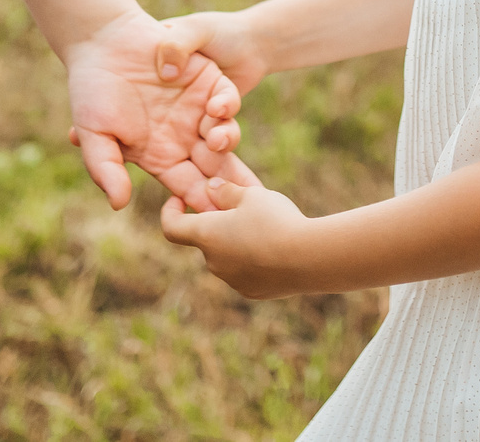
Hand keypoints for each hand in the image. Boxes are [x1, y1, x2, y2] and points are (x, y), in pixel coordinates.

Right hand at [62, 8, 251, 211]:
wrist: (101, 40)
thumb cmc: (91, 91)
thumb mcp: (94, 133)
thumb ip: (105, 169)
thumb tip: (119, 205)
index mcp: (160, 156)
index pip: (189, 187)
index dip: (204, 203)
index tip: (218, 219)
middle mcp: (184, 136)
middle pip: (217, 167)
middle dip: (235, 183)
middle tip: (251, 196)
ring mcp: (198, 108)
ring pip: (226, 133)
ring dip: (227, 141)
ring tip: (216, 140)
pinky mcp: (207, 80)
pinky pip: (226, 98)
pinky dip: (226, 105)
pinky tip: (215, 108)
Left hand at [160, 171, 317, 297]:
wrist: (309, 259)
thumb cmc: (276, 220)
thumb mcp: (252, 195)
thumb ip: (226, 191)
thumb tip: (210, 188)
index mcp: (207, 235)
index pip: (172, 227)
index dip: (170, 212)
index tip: (178, 200)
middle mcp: (213, 262)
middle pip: (207, 240)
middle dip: (219, 224)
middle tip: (245, 207)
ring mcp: (232, 280)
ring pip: (228, 256)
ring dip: (238, 241)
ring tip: (268, 226)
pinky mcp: (252, 292)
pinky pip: (246, 272)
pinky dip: (254, 260)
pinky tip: (278, 249)